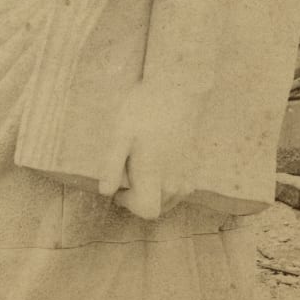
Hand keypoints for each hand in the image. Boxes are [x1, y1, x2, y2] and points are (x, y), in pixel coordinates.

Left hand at [97, 80, 204, 220]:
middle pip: (157, 207)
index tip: (121, 189)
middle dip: (141, 197)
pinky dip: (169, 185)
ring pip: (170, 199)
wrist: (178, 89)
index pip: (147, 210)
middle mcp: (174, 180)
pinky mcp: (195, 165)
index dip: (131, 205)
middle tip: (130, 172)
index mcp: (154, 175)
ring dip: (155, 192)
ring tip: (145, 165)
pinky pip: (181, 189)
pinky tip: (161, 163)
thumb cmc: (144, 108)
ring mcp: (187, 173)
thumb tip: (104, 191)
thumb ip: (111, 165)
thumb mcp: (120, 133)